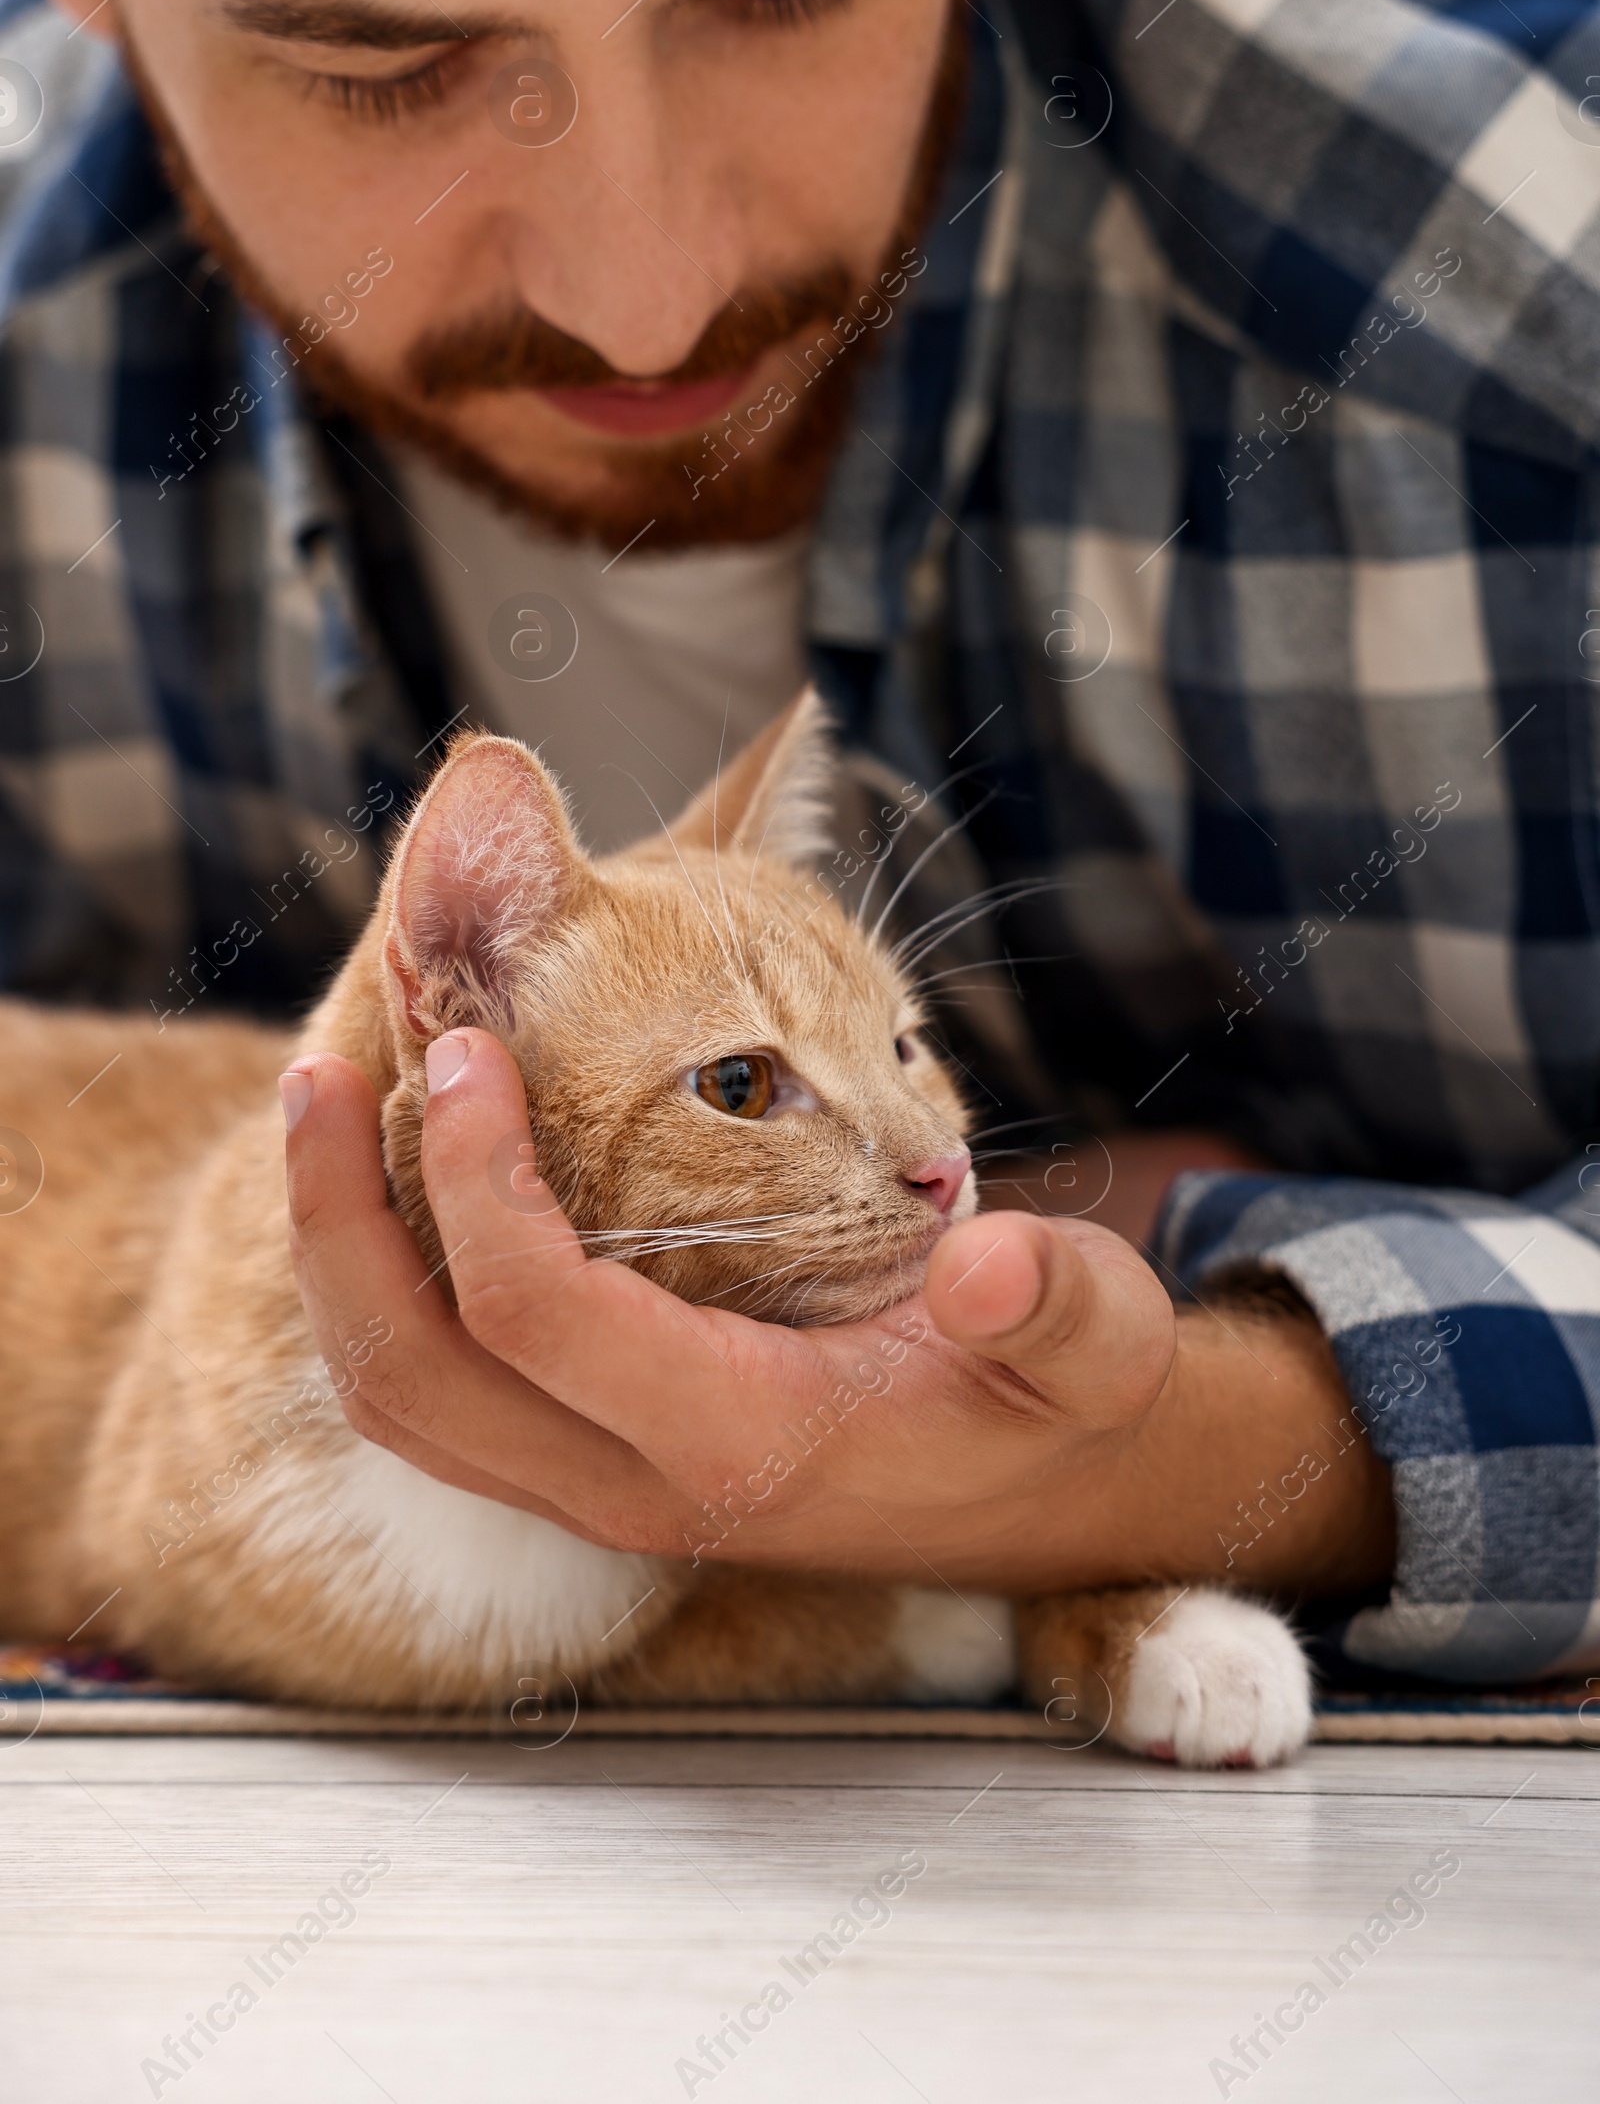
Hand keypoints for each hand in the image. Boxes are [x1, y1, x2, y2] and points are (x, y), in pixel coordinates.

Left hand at [282, 1030, 1391, 1593]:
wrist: (1025, 1496)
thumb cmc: (1045, 1401)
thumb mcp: (1093, 1344)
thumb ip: (1059, 1305)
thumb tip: (991, 1259)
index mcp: (741, 1438)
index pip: (542, 1323)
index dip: (479, 1185)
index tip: (471, 1049)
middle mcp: (636, 1482)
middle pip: (416, 1379)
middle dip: (344, 1221)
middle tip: (329, 1067)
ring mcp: (594, 1484)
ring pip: (402, 1401)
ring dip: (340, 1255)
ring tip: (324, 1104)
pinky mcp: (583, 1459)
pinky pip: (438, 1394)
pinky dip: (385, 1288)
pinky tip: (393, 1182)